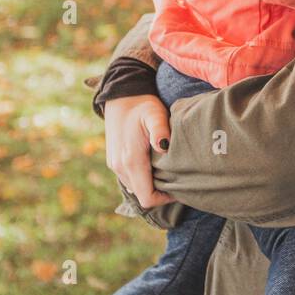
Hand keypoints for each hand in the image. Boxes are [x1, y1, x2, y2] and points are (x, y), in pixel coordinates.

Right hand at [104, 94, 173, 208]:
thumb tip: (163, 147)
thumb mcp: (155, 114)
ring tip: (168, 171)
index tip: (179, 187)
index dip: (165, 198)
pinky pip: (130, 179)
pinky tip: (155, 165)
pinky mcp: (114, 161)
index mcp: (131, 160)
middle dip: (160, 192)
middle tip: (178, 179)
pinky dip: (143, 178)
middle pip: (142, 195)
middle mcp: (119, 167)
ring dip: (151, 185)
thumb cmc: (142, 105)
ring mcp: (115, 165)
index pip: (147, 198)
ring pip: (136, 189)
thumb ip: (160, 131)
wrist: (120, 96)